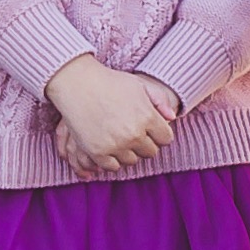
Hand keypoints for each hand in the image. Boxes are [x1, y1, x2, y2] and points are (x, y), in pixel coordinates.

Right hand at [43, 55, 174, 174]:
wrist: (77, 84)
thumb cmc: (110, 82)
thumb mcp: (139, 85)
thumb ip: (159, 100)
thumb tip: (172, 118)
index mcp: (148, 117)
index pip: (166, 139)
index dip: (159, 133)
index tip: (149, 128)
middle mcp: (134, 134)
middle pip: (151, 152)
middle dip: (145, 143)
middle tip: (133, 132)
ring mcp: (115, 145)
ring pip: (132, 161)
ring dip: (128, 152)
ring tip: (120, 137)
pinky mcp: (98, 152)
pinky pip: (113, 167)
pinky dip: (113, 159)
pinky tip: (109, 146)